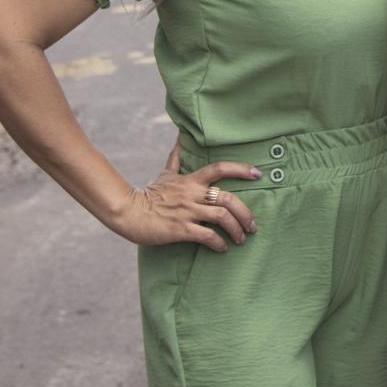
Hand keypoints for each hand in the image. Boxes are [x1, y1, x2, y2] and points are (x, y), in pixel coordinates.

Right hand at [107, 140, 259, 252]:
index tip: (258, 174)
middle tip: (252, 226)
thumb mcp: (165, 175)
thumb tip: (180, 139)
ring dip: (236, 230)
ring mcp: (187, 211)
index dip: (241, 169)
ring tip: (241, 239)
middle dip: (245, 213)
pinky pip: (207, 236)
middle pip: (227, 198)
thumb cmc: (149, 194)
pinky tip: (222, 248)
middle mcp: (192, 194)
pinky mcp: (180, 229)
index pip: (219, 168)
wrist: (129, 213)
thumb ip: (176, 159)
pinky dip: (218, 243)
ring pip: (221, 217)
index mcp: (191, 180)